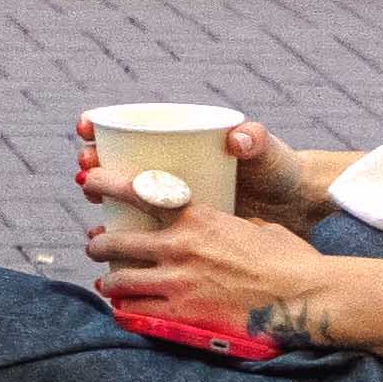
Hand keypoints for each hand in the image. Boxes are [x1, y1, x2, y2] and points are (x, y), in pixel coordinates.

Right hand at [71, 114, 317, 225]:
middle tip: (87, 174)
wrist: (297, 206)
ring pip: (122, 206)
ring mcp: (171, 204)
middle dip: (92, 169)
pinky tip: (111, 253)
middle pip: (116, 168)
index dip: (101, 128)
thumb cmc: (278, 170)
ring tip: (94, 224)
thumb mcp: (265, 152)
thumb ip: (253, 139)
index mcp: (179, 145)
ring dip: (101, 214)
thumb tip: (235, 139)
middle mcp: (167, 173)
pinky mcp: (179, 232)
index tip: (85, 128)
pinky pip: (142, 236)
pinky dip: (123, 243)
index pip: (130, 130)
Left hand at [84, 182, 340, 341]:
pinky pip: (134, 311)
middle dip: (99, 245)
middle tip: (96, 247)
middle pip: (116, 241)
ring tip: (105, 282)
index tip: (88, 181)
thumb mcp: (253, 226)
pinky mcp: (181, 314)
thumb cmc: (287, 259)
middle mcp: (179, 246)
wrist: (303, 296)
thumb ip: (223, 224)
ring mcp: (177, 281)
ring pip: (119, 280)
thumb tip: (212, 227)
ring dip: (108, 281)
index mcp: (197, 216)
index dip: (105, 183)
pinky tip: (122, 309)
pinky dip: (124, 309)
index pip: (137, 191)